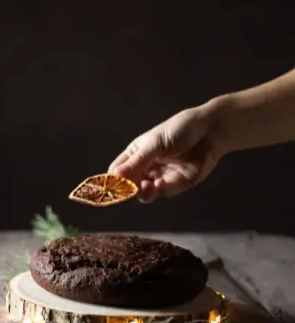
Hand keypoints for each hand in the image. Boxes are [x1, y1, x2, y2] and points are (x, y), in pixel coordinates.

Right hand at [108, 106, 225, 202]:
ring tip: (147, 187)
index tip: (111, 187)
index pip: (117, 171)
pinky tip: (161, 184)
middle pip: (130, 185)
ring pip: (145, 193)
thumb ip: (136, 162)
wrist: (211, 132)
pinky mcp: (177, 183)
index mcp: (136, 154)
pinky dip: (161, 190)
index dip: (112, 180)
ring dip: (144, 193)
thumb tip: (115, 176)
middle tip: (132, 189)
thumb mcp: (154, 144)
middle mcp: (146, 167)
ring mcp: (161, 176)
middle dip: (129, 189)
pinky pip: (164, 192)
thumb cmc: (180, 130)